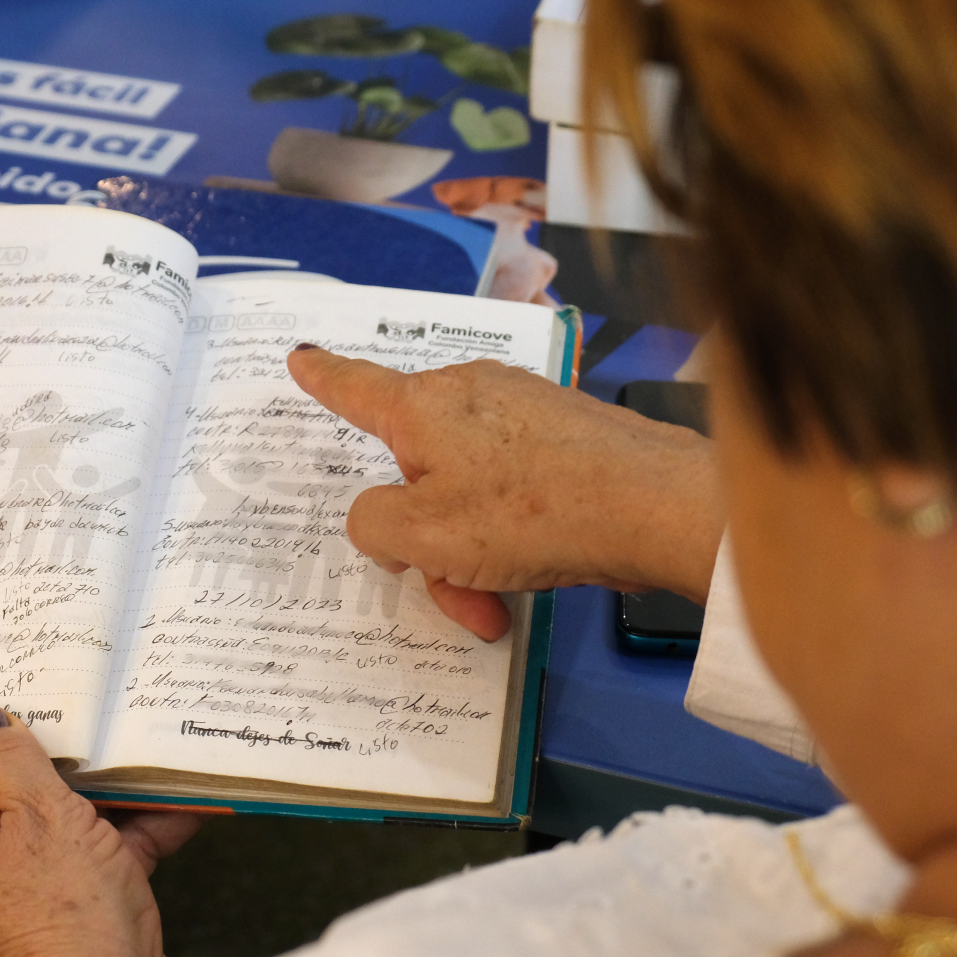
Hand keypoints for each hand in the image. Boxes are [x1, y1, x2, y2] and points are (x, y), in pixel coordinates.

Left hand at [0, 683, 203, 956]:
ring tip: (116, 703)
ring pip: (49, 792)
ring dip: (87, 759)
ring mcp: (28, 867)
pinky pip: (106, 834)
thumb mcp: (39, 817)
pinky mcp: (79, 890)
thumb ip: (12, 759)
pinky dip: (141, 814)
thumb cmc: (63, 921)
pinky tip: (187, 790)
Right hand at [288, 346, 724, 640]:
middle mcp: (470, 394)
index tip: (301, 357)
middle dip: (423, 538)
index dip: (321, 378)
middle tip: (448, 587)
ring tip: (498, 599)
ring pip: (467, 491)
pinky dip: (514, 536)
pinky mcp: (569, 434)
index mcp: (422, 407)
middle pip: (417, 469)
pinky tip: (539, 572)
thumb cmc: (528, 511)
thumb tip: (384, 519)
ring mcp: (524, 410)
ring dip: (470, 552)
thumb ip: (374, 526)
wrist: (655, 505)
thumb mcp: (421, 535)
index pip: (354, 389)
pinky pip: (514, 489)